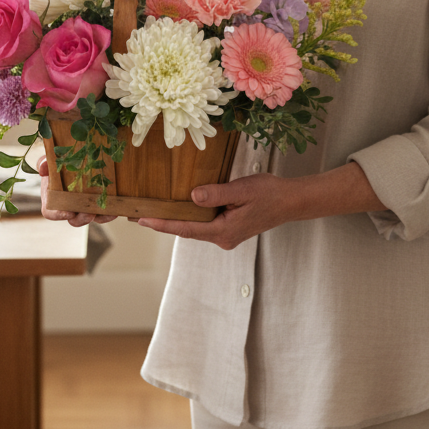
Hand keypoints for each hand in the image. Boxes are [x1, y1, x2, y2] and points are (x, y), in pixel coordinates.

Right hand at [38, 160, 117, 226]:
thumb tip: (43, 168)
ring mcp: (84, 206)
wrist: (78, 157)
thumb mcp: (50, 159)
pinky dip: (109, 213)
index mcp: (53, 197)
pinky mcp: (97, 204)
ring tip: (106, 211)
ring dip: (98, 218)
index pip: (51, 212)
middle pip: (73, 219)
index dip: (58, 215)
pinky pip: (104, 213)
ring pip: (91, 217)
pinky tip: (115, 209)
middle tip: (89, 214)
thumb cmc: (60, 161)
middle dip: (81, 219)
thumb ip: (43, 162)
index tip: (67, 213)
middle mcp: (69, 205)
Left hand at [137, 173, 293, 248]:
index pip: (186, 228)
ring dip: (175, 219)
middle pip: (187, 230)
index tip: (142, 220)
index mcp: (224, 232)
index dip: (162, 223)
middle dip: (163, 222)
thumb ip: (216, 194)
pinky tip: (180, 208)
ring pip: (195, 227)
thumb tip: (192, 196)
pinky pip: (204, 224)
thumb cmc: (269, 194)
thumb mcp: (242, 190)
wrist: (290, 201)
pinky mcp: (229, 229)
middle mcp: (222, 238)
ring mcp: (226, 235)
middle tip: (137, 214)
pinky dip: (190, 216)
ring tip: (152, 211)